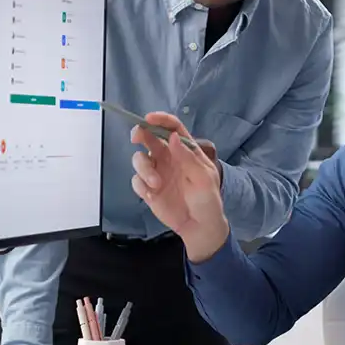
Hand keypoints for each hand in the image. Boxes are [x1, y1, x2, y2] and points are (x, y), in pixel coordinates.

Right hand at [130, 113, 228, 261]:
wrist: (200, 226)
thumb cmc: (207, 199)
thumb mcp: (204, 178)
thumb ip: (188, 158)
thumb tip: (173, 136)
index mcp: (184, 150)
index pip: (172, 128)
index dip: (160, 120)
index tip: (149, 119)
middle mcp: (168, 158)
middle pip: (149, 137)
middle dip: (140, 133)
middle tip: (137, 137)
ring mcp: (157, 172)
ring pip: (139, 159)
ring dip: (143, 167)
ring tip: (156, 183)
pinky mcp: (148, 189)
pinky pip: (136, 180)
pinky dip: (141, 185)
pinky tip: (152, 194)